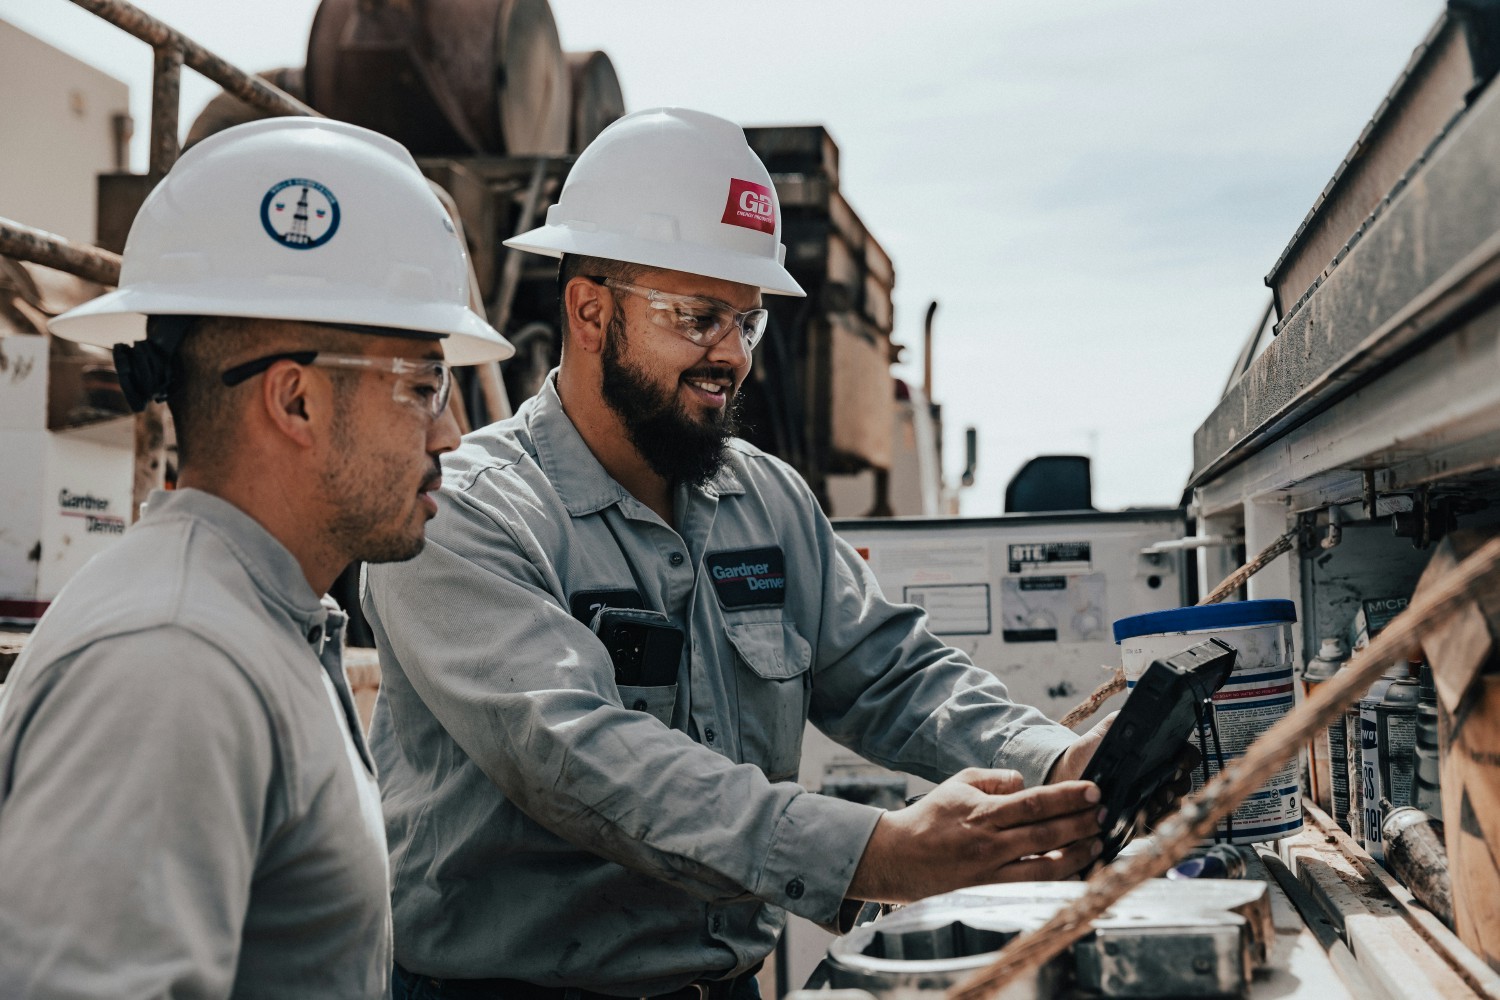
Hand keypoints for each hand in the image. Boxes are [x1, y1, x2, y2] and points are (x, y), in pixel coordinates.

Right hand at [846, 768, 1103, 903]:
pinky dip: (1056, 879)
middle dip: (1082, 823)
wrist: (896, 856)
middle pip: (1047, 832)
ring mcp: (990, 870)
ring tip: (1097, 843)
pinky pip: (1030, 887)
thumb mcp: (958, 783)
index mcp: (983, 811)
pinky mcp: (988, 891)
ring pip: (1045, 865)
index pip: (1035, 802)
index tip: (1093, 791)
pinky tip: (1074, 871)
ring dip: (1077, 854)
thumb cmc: (929, 817)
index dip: (1068, 797)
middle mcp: (990, 841)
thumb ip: (994, 778)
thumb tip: (1024, 782)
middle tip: (1106, 815)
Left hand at [1046, 712, 1200, 835]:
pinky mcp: (1141, 819)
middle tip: (1165, 787)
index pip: (1187, 755)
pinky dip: (1154, 822)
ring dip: (1168, 805)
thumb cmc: (1093, 749)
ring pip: (1174, 805)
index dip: (1187, 760)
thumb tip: (1142, 714)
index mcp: (1160, 753)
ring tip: (1154, 802)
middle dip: (1178, 786)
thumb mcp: (1109, 728)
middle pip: (1184, 783)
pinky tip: (1143, 817)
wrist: (1071, 773)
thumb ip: (1125, 719)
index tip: (1177, 764)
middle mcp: (1162, 777)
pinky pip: (1156, 824)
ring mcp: (1154, 798)